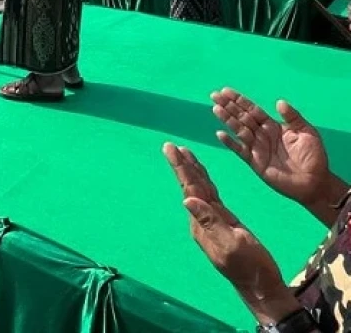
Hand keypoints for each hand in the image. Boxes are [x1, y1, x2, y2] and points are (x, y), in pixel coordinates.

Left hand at [162, 144, 297, 322]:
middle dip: (182, 166)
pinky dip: (205, 183)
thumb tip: (187, 200)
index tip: (171, 150)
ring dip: (192, 171)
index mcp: (201, 224)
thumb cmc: (250, 266)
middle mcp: (202, 220)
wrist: (262, 286)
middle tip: (170, 146)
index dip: (181, 169)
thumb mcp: (231, 243)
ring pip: (200, 189)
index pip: (189, 190)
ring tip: (184, 153)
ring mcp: (213, 220)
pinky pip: (211, 197)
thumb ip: (210, 222)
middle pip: (191, 186)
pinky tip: (201, 174)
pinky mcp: (225, 221)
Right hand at [211, 88, 345, 223]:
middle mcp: (262, 135)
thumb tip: (278, 102)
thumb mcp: (307, 132)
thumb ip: (293, 117)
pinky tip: (220, 134)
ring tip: (216, 109)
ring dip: (227, 119)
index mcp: (273, 126)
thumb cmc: (313, 156)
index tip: (226, 91)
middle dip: (228, 106)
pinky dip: (230, 143)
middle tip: (214, 95)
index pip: (253, 110)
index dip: (240, 100)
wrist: (315, 182)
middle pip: (242, 117)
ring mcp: (257, 148)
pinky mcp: (255, 162)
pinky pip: (239, 150)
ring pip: (238, 130)